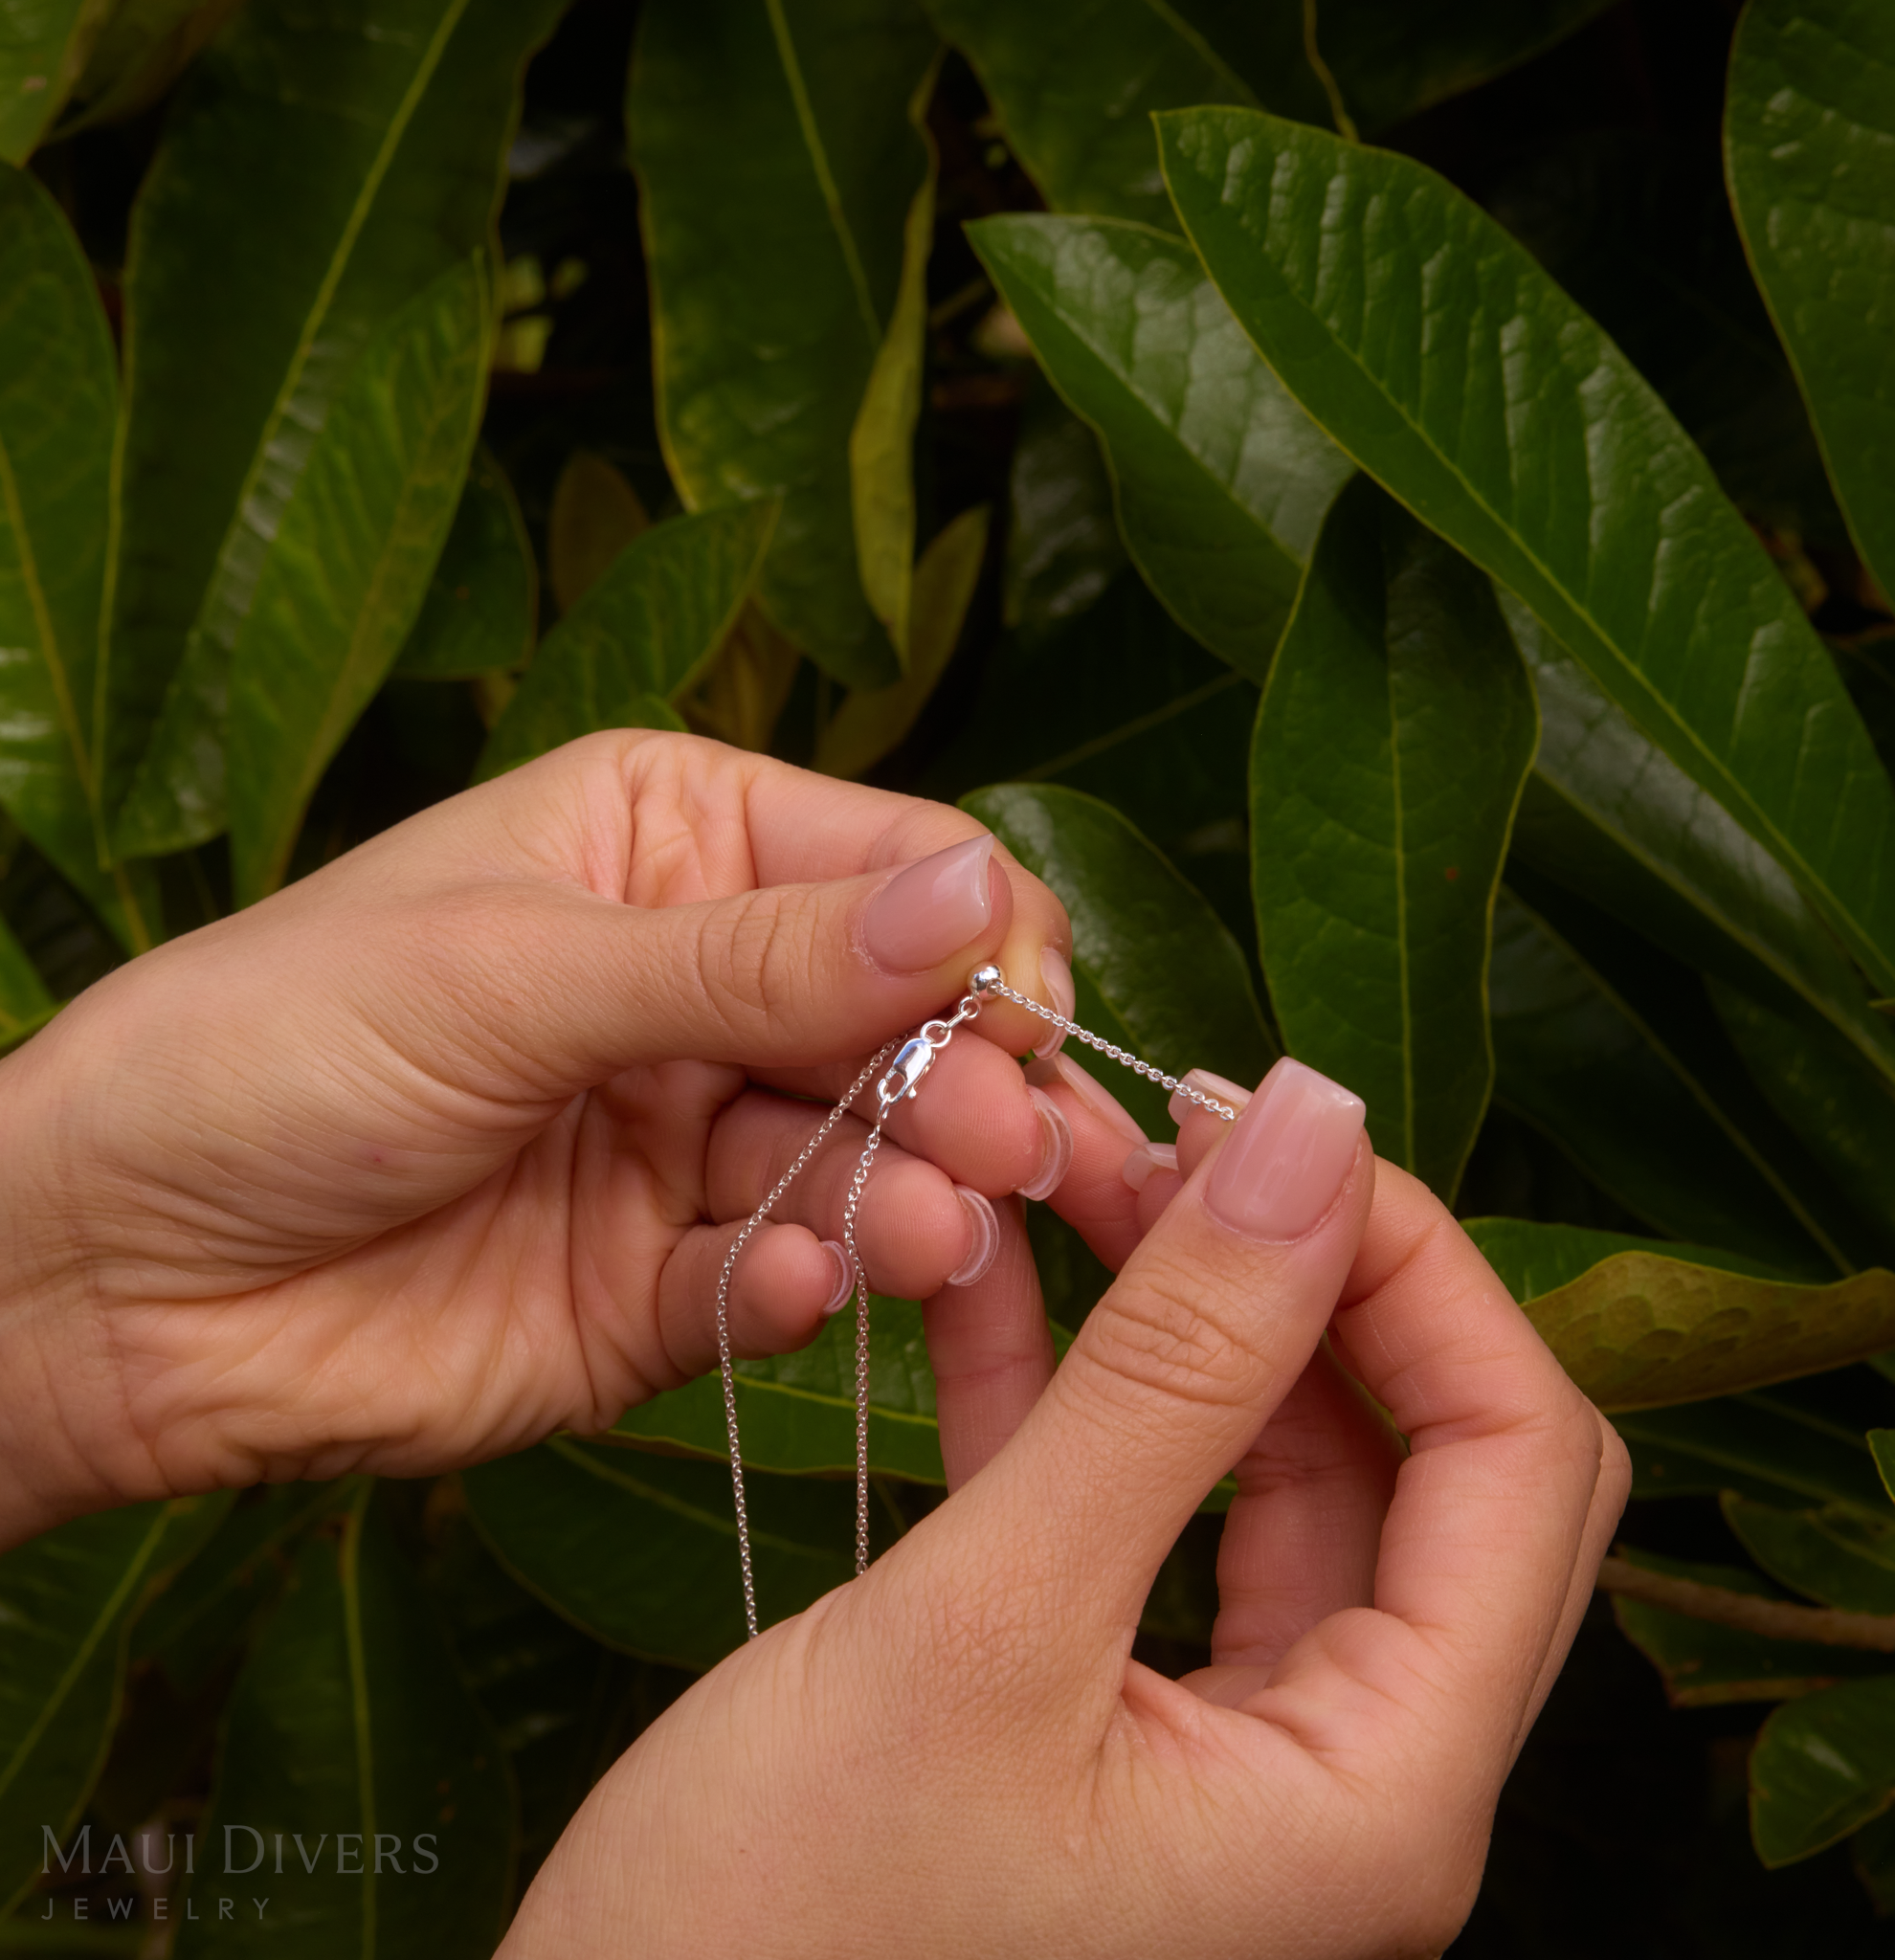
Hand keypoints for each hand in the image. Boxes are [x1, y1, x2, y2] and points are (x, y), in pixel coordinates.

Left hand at [0, 733, 1079, 1545]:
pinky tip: (787, 1286)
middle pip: (904, 1024)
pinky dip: (798, 1287)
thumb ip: (754, 958)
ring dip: (905, 1195)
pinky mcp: (664, 1284)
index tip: (1016, 1012)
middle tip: (996, 1143)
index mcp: (677, 845)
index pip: (894, 870)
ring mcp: (689, 1139)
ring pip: (863, 1159)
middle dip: (958, 1082)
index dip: (975, 935)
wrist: (103, 1281)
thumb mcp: (517, 971)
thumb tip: (976, 896)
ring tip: (926, 1234)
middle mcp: (705, 988)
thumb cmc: (269, 1051)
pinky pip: (776, 1280)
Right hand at [505, 1059, 1628, 1959]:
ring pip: (1277, 1464)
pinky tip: (987, 1274)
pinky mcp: (1115, 1715)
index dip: (1415, 1263)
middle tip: (1177, 1136)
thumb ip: (1168, 1373)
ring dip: (1184, 1307)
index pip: (1517, 1460)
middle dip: (1308, 1272)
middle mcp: (1344, 1775)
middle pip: (1425, 1453)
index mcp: (1379, 1793)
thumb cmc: (775, 1932)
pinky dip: (1081, 1385)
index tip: (1268, 1124)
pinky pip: (1147, 1510)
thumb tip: (1310, 1132)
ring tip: (1070, 1166)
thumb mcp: (988, 1620)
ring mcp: (1231, 1745)